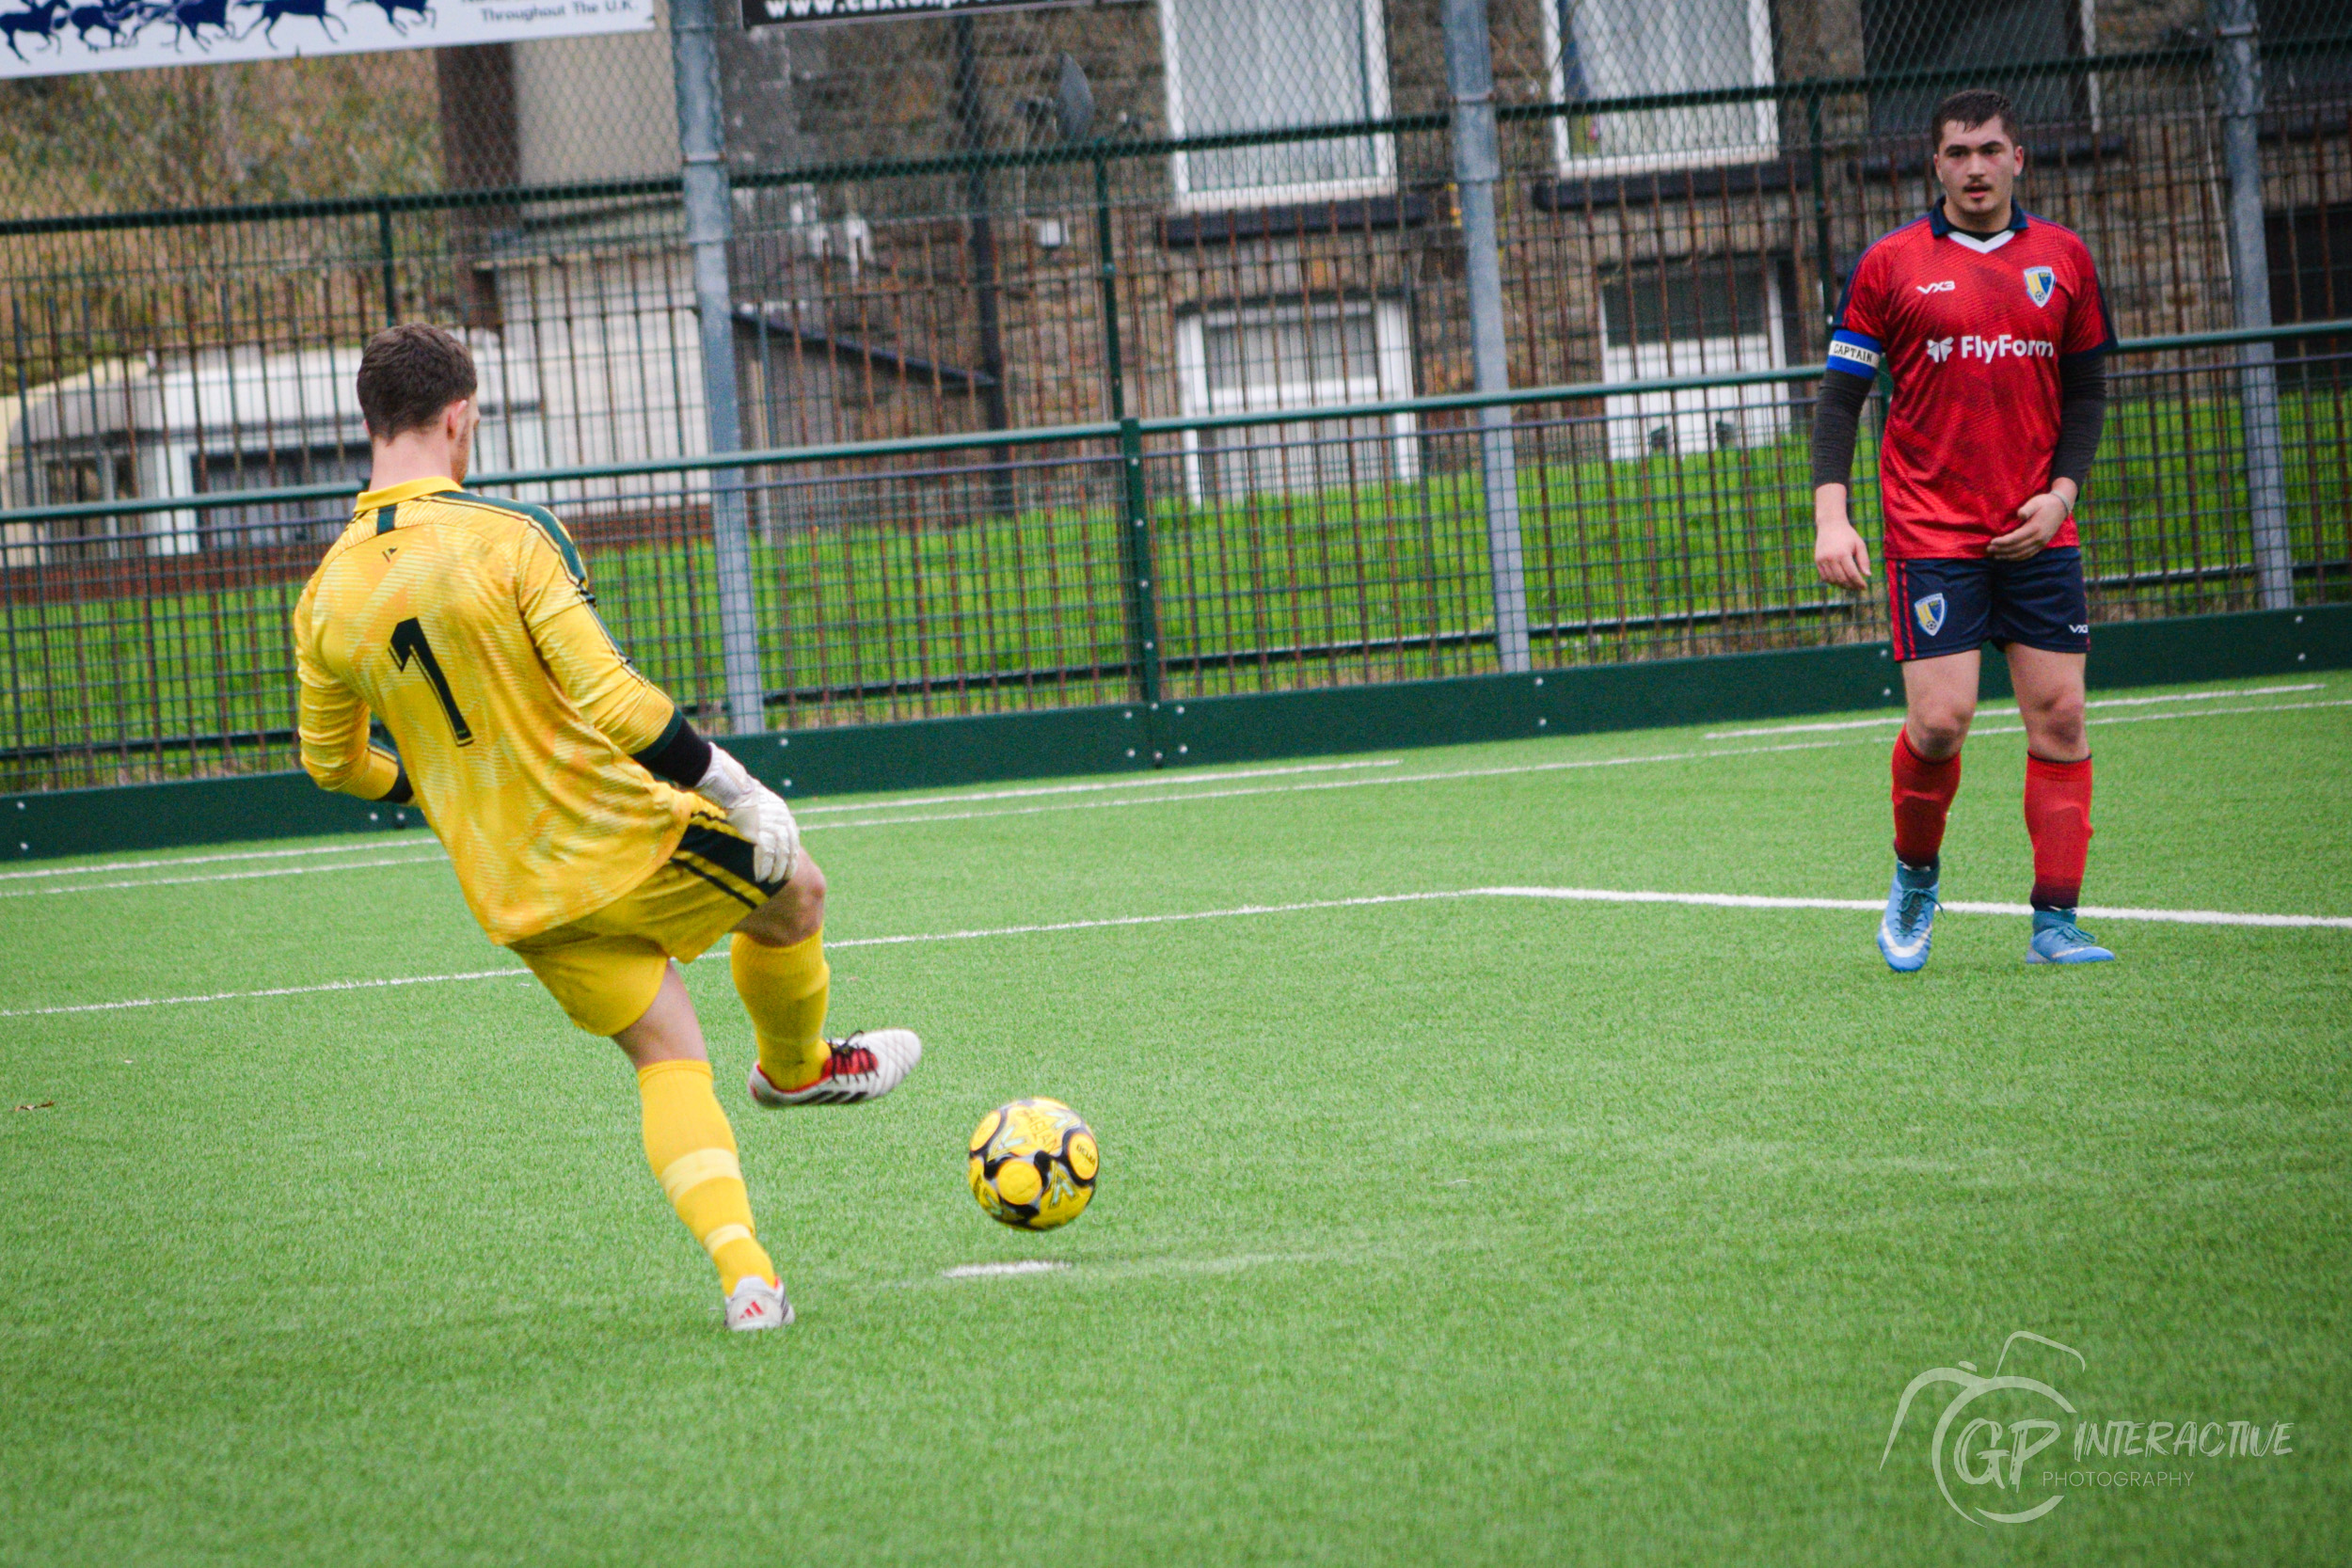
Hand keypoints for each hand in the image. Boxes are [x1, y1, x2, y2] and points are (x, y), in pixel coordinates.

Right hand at [695, 744, 798, 884]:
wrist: (733, 789)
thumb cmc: (741, 793)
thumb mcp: (761, 800)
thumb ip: (767, 814)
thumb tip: (764, 826)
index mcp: (783, 813)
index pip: (793, 838)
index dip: (792, 854)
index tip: (790, 865)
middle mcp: (781, 821)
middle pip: (789, 849)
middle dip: (787, 867)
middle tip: (782, 879)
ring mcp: (771, 828)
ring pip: (779, 856)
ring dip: (776, 872)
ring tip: (771, 882)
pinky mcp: (759, 834)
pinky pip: (765, 857)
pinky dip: (763, 869)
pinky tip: (760, 878)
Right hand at [1813, 501, 1872, 590]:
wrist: (1830, 525)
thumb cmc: (1848, 535)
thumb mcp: (1859, 544)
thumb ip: (1864, 560)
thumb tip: (1868, 575)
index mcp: (1843, 553)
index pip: (1852, 574)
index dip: (1859, 583)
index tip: (1865, 587)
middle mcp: (1831, 558)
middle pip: (1842, 579)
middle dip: (1851, 586)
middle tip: (1858, 587)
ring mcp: (1823, 560)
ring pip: (1833, 580)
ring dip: (1842, 585)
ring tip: (1850, 585)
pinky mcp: (1817, 561)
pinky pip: (1825, 577)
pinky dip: (1833, 581)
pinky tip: (1840, 581)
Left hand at [1990, 492, 2069, 559]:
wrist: (2061, 507)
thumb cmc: (2045, 503)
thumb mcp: (2035, 502)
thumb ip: (2027, 509)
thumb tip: (2019, 514)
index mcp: (2035, 528)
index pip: (2015, 538)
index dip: (2003, 542)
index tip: (1992, 541)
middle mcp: (2039, 538)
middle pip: (2017, 548)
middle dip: (2002, 550)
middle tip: (1989, 549)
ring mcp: (2041, 543)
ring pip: (2022, 553)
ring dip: (2008, 556)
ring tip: (1995, 555)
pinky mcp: (2042, 544)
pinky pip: (2028, 554)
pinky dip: (2017, 557)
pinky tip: (2008, 557)